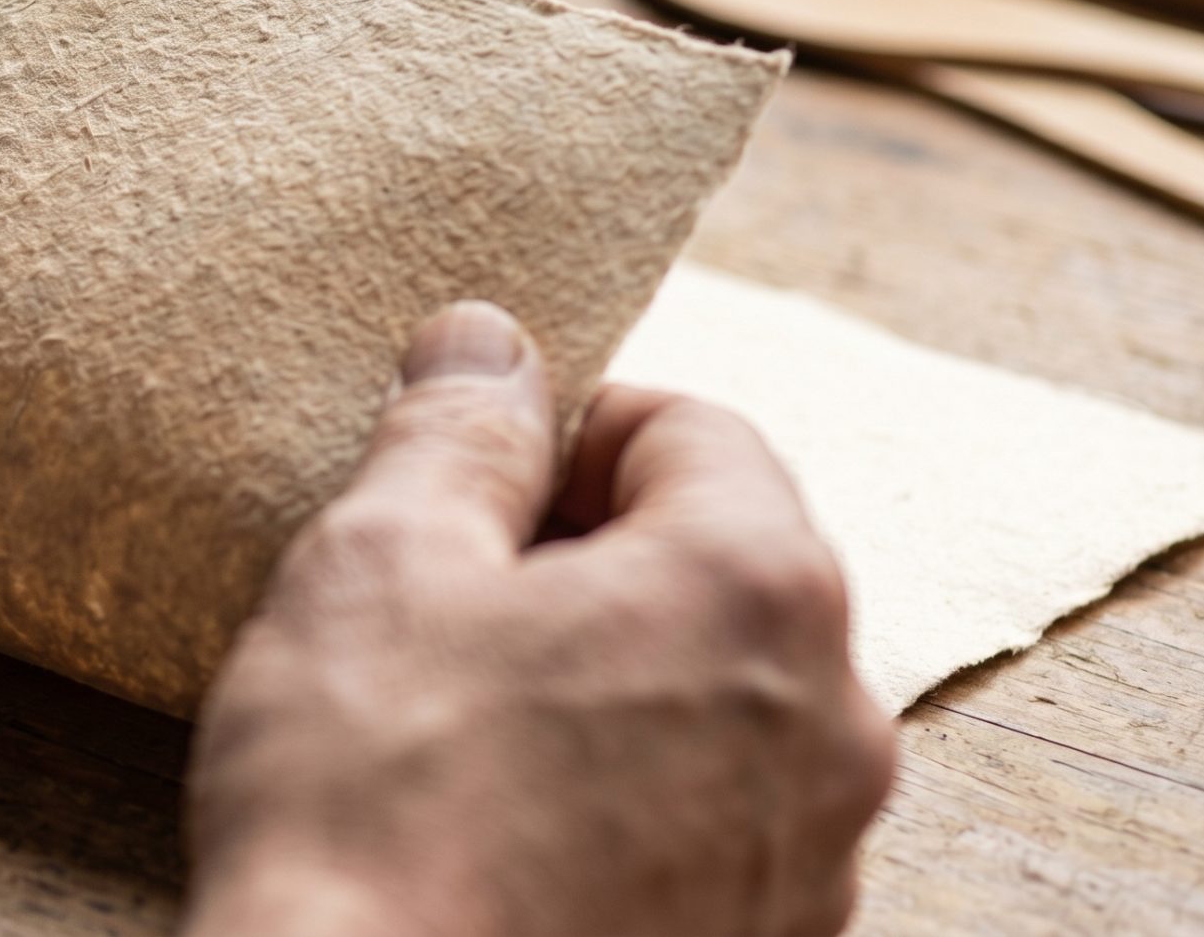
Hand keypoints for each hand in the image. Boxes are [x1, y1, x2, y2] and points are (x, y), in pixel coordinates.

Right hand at [183, 303, 895, 936]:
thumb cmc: (372, 807)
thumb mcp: (379, 563)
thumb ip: (455, 432)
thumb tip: (486, 343)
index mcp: (756, 587)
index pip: (689, 427)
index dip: (560, 433)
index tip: (464, 483)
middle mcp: (832, 723)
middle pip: (719, 565)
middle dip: (587, 560)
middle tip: (444, 605)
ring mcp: (811, 860)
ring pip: (716, 700)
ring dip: (608, 681)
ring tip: (462, 728)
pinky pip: (709, 823)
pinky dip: (626, 797)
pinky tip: (502, 829)